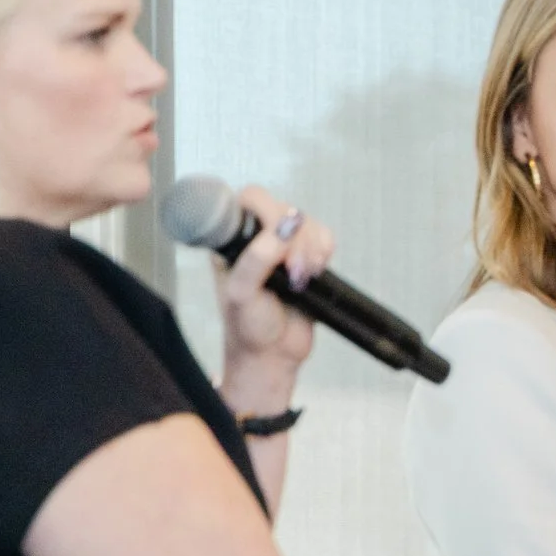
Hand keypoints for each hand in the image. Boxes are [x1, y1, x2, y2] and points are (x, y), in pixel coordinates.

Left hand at [218, 184, 336, 390]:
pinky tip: (314, 273)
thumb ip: (257, 259)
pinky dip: (324, 251)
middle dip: (294, 238)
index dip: (267, 212)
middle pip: (282, 207)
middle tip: (294, 270)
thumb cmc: (248, 327)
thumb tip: (283, 229)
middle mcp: (256, 237)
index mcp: (231, 240)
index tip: (275, 237)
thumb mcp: (242, 294)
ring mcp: (283, 246)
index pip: (249, 200)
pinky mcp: (308, 257)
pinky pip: (324, 236)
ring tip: (302, 278)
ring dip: (311, 249)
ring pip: (306, 223)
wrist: (273, 355)